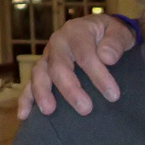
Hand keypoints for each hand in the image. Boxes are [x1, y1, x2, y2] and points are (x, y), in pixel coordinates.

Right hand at [17, 15, 135, 119]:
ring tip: (49, 111)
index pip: (85, 55)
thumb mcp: (120, 32)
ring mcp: (48, 55)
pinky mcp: (42, 68)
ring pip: (39, 73)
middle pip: (59, 66)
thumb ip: (116, 43)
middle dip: (71, 89)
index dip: (98, 75)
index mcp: (77, 31)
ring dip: (42, 93)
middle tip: (86, 109)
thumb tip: (107, 58)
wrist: (101, 30)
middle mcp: (58, 42)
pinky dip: (26, 98)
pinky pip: (30, 83)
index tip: (112, 95)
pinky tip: (24, 115)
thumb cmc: (112, 34)